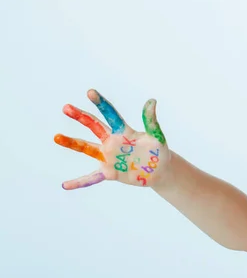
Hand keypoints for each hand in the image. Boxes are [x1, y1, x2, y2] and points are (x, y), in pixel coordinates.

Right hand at [54, 89, 170, 189]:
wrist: (159, 171)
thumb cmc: (158, 152)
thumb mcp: (157, 136)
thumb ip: (151, 121)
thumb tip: (151, 101)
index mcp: (124, 132)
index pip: (110, 115)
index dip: (101, 103)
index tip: (90, 92)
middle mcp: (113, 142)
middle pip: (94, 127)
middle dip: (81, 117)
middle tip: (66, 107)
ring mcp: (109, 157)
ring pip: (87, 148)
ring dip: (72, 143)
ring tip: (56, 137)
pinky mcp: (110, 172)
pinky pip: (92, 178)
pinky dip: (79, 182)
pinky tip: (66, 185)